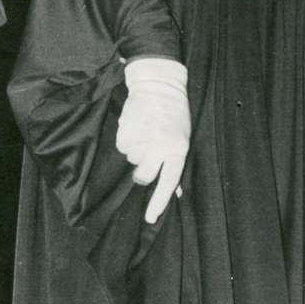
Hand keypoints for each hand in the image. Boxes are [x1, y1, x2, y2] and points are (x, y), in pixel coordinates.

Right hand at [116, 57, 189, 223]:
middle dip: (142, 170)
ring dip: (135, 150)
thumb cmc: (174, 115)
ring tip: (144, 132)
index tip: (149, 218)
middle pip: (144, 176)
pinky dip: (126, 140)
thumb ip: (176, 165)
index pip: (168, 182)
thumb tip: (177, 192)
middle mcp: (160, 145)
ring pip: (131, 160)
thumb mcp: (182, 139)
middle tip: (146, 155)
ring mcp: (142, 138)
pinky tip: (135, 126)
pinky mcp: (126, 130)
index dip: (158, 202)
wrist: (159, 85)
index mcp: (178, 149)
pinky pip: (122, 146)